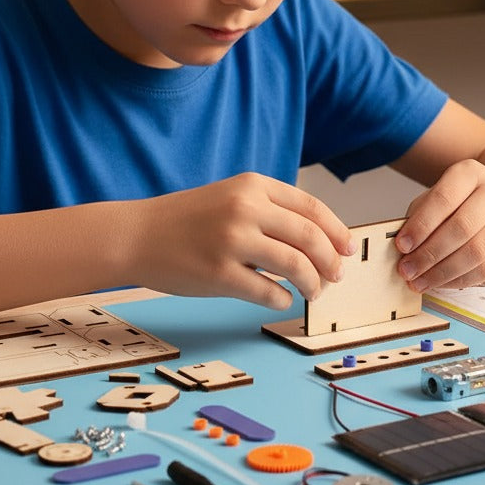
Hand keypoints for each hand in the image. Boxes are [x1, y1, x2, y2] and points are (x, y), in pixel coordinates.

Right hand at [130, 173, 354, 309]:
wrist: (137, 235)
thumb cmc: (187, 220)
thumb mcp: (231, 195)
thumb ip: (270, 209)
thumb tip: (319, 241)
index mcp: (253, 185)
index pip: (311, 208)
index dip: (336, 231)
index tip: (347, 248)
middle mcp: (245, 208)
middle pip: (310, 237)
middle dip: (330, 261)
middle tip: (335, 276)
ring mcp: (232, 241)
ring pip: (295, 265)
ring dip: (313, 283)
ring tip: (314, 292)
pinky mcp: (219, 274)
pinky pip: (267, 292)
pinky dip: (282, 298)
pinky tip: (281, 298)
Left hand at [394, 159, 484, 291]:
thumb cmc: (460, 202)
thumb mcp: (437, 196)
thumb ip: (419, 217)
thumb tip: (403, 249)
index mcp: (471, 172)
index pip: (444, 198)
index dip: (421, 225)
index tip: (402, 245)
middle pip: (462, 227)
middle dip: (429, 253)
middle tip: (407, 270)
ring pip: (476, 252)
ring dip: (442, 272)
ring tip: (419, 281)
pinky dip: (459, 280)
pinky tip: (440, 282)